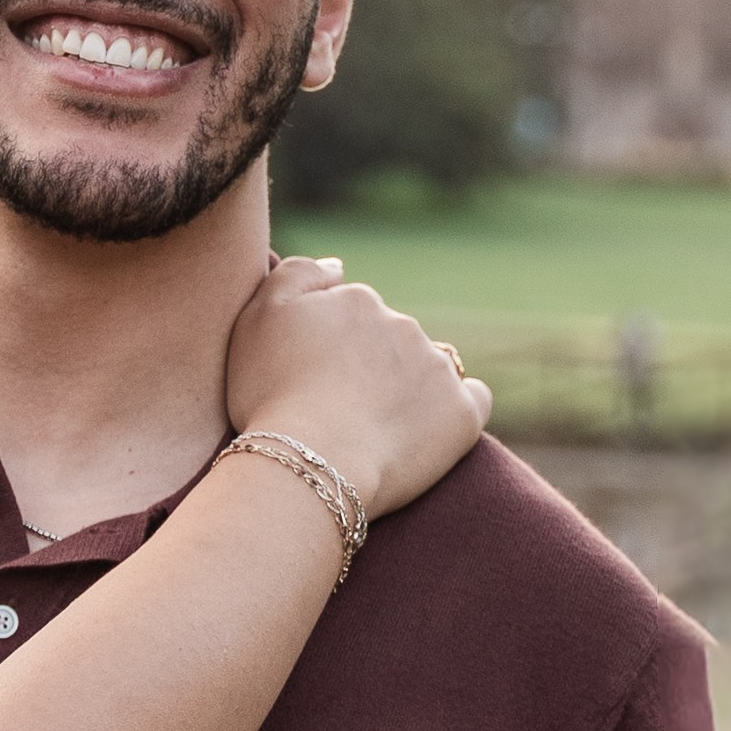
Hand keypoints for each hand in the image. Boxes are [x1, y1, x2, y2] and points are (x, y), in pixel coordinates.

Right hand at [223, 256, 488, 520]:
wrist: (312, 462)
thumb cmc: (272, 396)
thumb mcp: (257, 318)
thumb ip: (297, 274)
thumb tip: (339, 267)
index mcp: (358, 301)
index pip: (354, 314)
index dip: (334, 348)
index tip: (314, 380)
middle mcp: (403, 324)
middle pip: (392, 340)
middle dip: (373, 366)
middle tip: (340, 408)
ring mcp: (437, 367)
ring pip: (429, 367)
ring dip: (411, 387)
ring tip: (376, 428)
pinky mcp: (462, 413)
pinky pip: (473, 399)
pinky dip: (455, 409)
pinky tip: (430, 430)